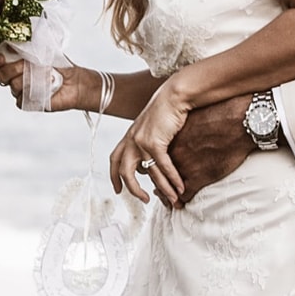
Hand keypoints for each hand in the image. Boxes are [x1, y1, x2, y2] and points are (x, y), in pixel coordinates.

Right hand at [0, 53, 93, 113]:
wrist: (76, 81)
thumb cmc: (60, 64)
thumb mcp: (43, 49)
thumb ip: (26, 45)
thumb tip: (11, 43)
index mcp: (13, 62)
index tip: (0, 57)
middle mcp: (14, 77)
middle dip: (10, 69)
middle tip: (24, 64)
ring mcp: (20, 91)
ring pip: (11, 86)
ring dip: (25, 78)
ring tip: (42, 73)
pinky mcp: (27, 102)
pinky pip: (20, 100)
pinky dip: (31, 92)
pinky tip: (44, 86)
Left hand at [110, 79, 189, 205]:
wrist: (174, 96)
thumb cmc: (167, 110)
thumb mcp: (151, 128)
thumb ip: (146, 144)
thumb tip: (148, 165)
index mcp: (128, 136)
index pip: (115, 159)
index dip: (114, 176)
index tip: (117, 190)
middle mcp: (131, 140)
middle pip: (124, 171)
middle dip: (132, 189)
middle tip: (144, 200)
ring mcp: (141, 141)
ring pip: (149, 173)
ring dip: (163, 188)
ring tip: (172, 199)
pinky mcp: (154, 142)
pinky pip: (163, 167)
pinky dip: (172, 179)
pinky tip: (180, 187)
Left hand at [167, 95, 252, 205]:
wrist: (237, 123)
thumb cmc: (220, 118)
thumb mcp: (194, 121)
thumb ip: (183, 131)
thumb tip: (183, 135)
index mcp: (170, 139)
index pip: (154, 158)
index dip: (156, 168)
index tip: (158, 174)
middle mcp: (171, 154)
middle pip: (157, 174)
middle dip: (159, 184)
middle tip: (158, 192)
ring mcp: (183, 167)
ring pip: (167, 188)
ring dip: (168, 196)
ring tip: (171, 201)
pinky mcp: (197, 178)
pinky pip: (184, 195)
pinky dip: (182, 200)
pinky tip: (182, 203)